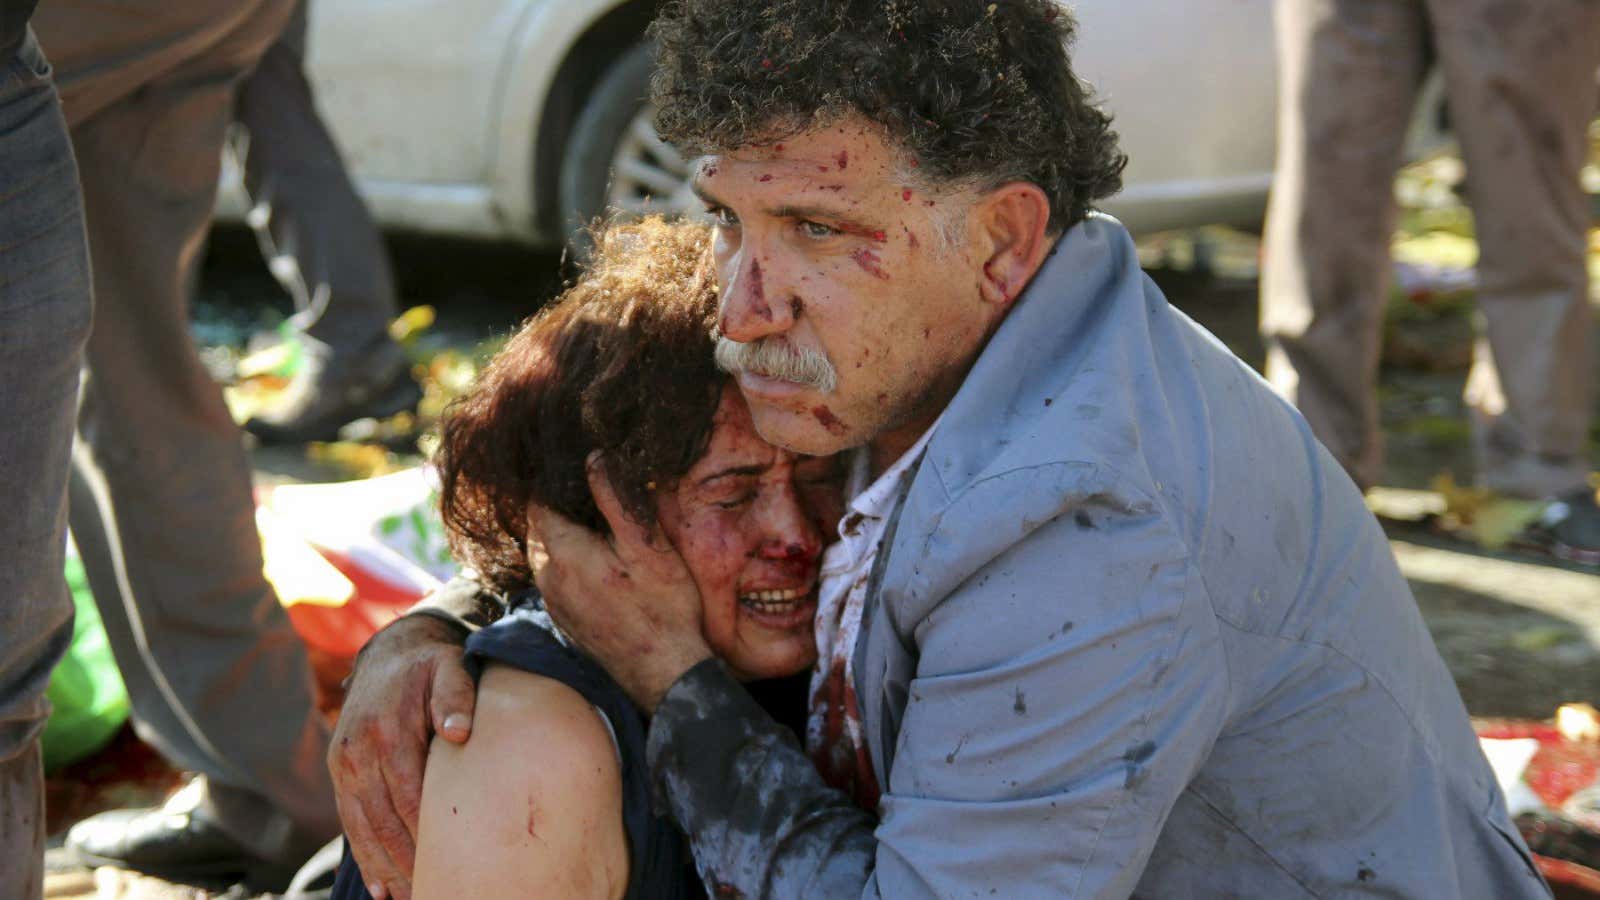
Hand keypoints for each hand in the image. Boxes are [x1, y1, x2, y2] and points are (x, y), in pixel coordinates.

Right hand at [328, 615, 474, 899]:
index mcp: (387, 731)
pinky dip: (366, 857)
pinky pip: (350, 823)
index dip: (428, 833)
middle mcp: (358, 752)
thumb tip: (459, 732)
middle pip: (384, 821)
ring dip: (386, 868)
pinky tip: (382, 888)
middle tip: (436, 891)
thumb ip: (457, 695)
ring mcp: (344, 764)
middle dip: (408, 862)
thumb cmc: (432, 665)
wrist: (392, 652)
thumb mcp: (450, 667)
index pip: (409, 796)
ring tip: (412, 897)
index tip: (453, 862)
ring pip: (364, 829)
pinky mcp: (340, 772)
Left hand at [530, 454, 713, 711]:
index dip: (556, 484)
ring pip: (546, 555)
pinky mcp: (564, 621)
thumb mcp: (647, 546)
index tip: (578, 473)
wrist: (665, 674)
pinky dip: (569, 564)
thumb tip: (592, 457)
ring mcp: (554, 603)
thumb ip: (615, 499)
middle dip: (560, 509)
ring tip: (600, 529)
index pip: (539, 503)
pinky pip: (556, 579)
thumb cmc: (665, 608)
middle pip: (540, 528)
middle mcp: (549, 579)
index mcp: (564, 555)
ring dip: (565, 537)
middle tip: (594, 498)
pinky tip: (602, 565)